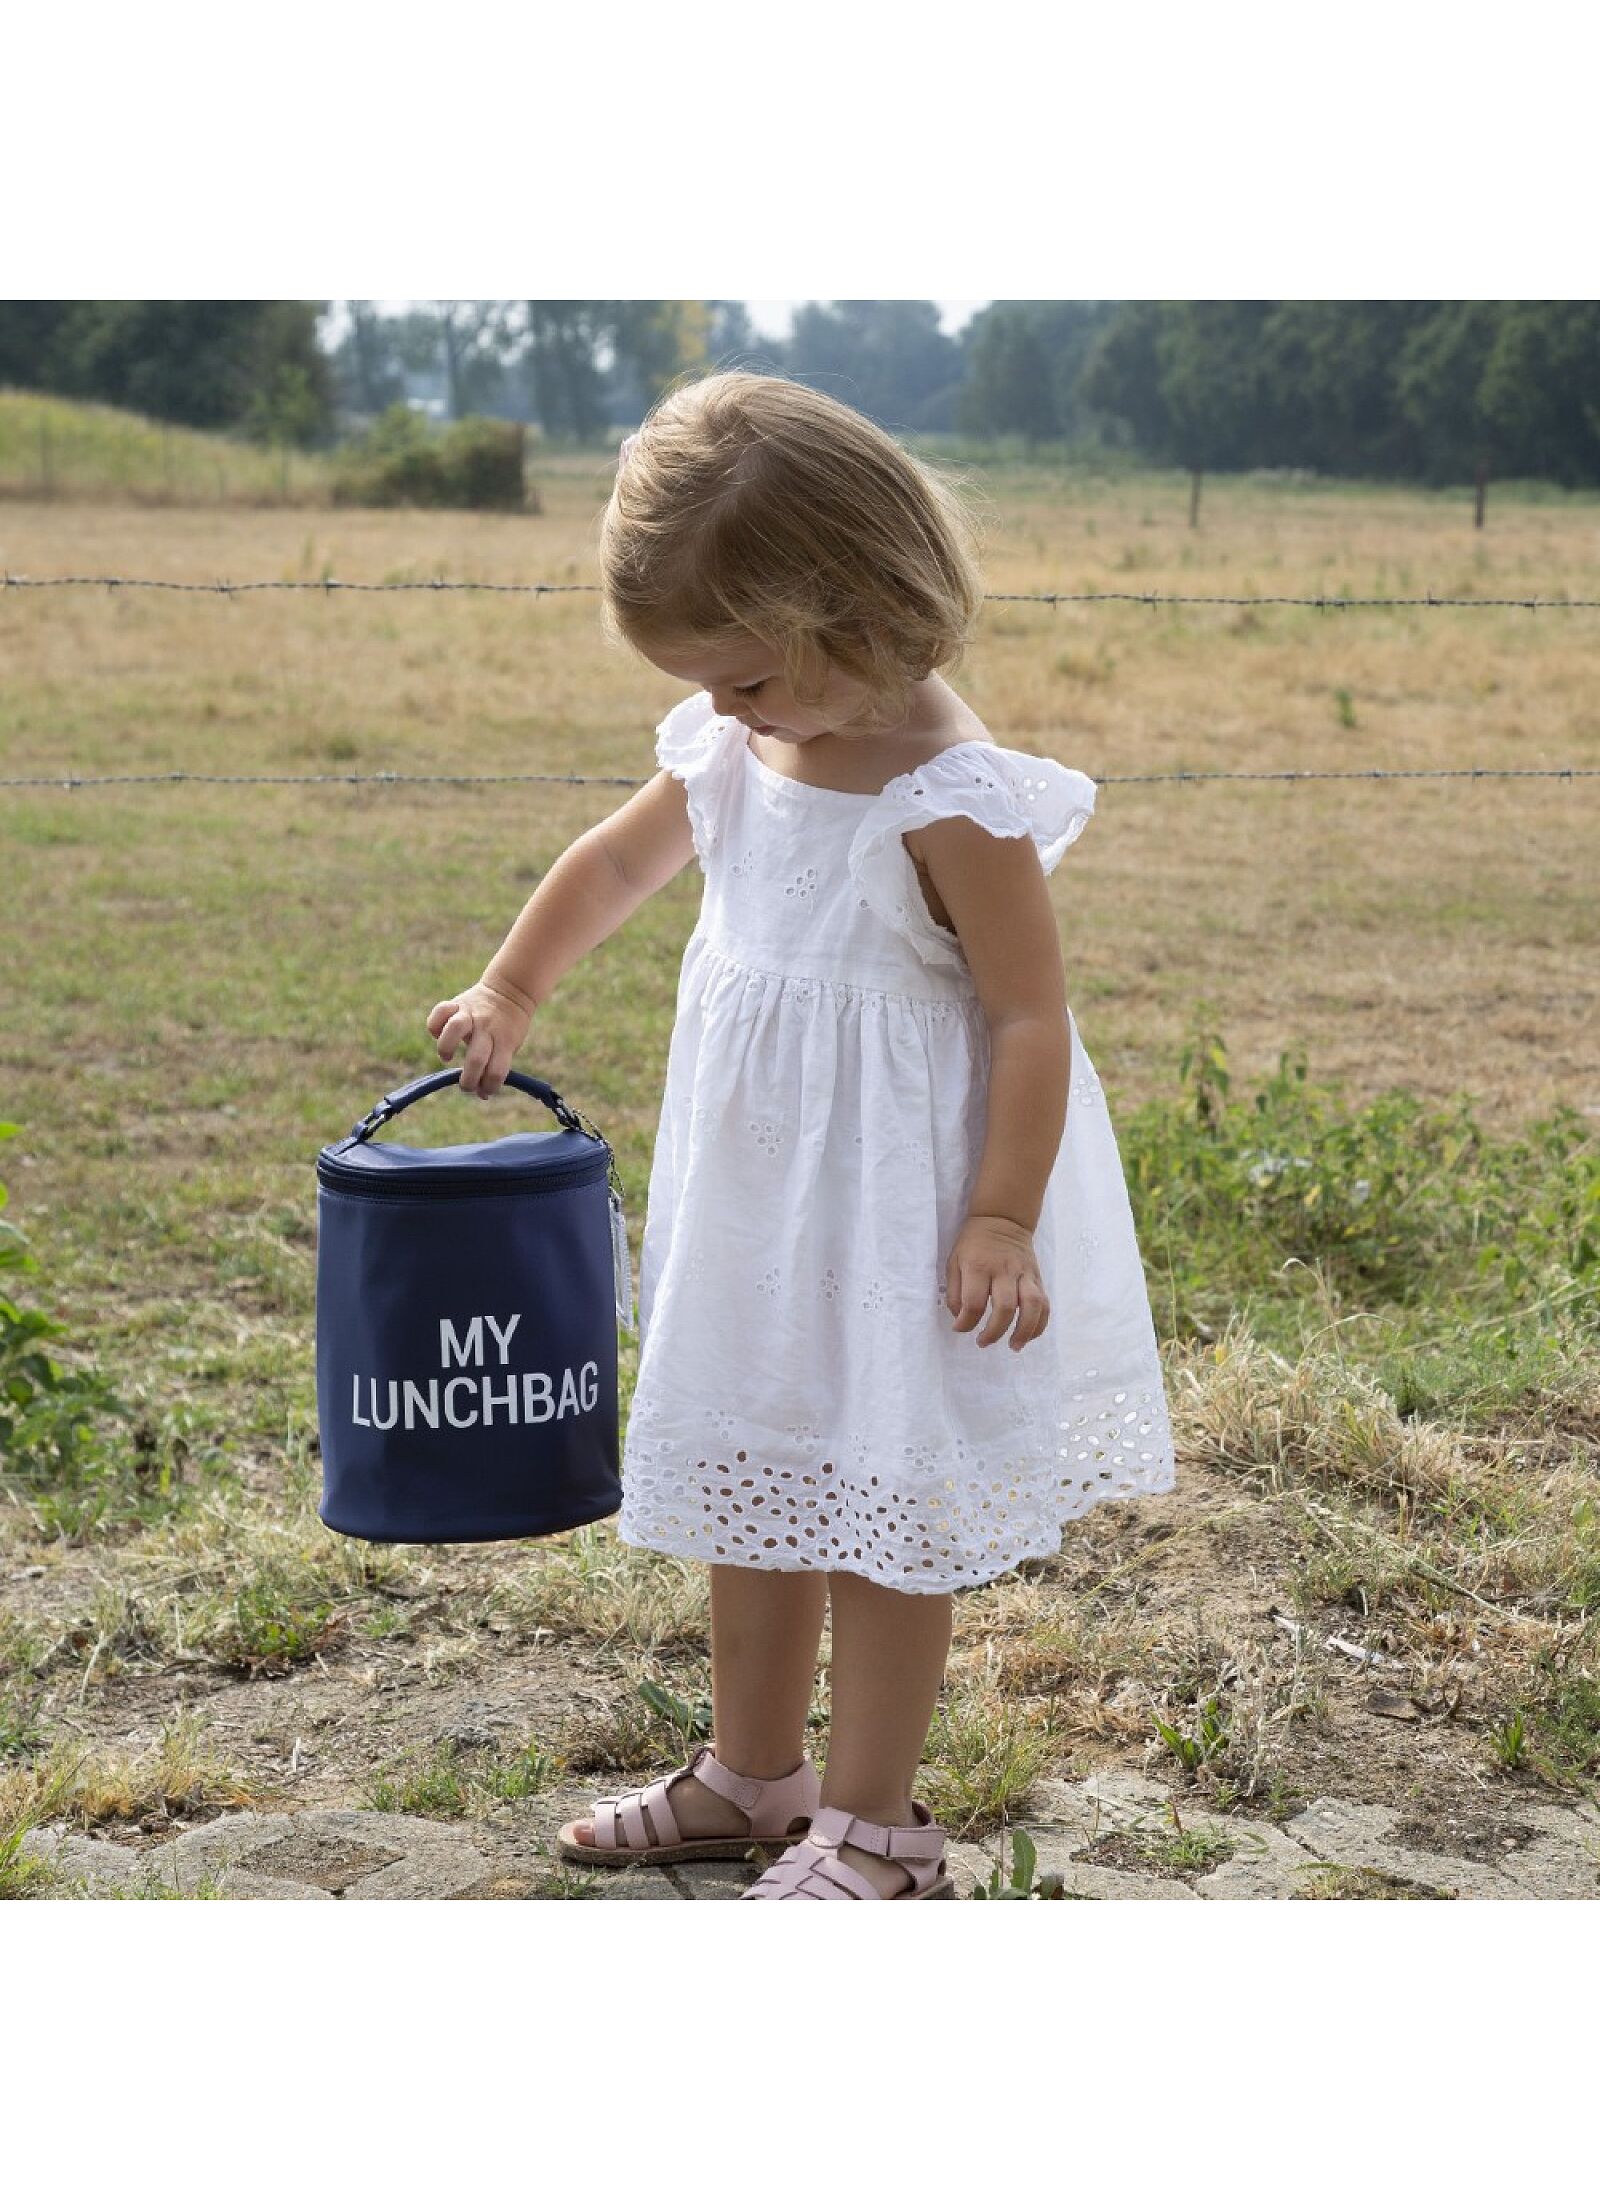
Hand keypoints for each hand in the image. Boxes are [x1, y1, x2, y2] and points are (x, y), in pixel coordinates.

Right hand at [425, 978, 534, 1097]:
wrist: (510, 991)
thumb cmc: (508, 1028)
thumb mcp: (510, 1047)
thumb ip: (496, 1068)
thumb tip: (482, 1095)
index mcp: (505, 1041)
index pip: (497, 1072)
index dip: (489, 1087)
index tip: (484, 1089)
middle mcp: (487, 1028)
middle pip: (476, 1058)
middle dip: (468, 1080)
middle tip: (466, 1083)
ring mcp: (471, 1014)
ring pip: (455, 1028)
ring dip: (446, 1048)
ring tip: (447, 1057)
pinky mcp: (457, 1003)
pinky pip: (440, 1011)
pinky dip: (434, 1025)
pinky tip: (438, 1034)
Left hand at [945, 1214, 1049, 1352]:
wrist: (1002, 1220)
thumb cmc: (973, 1245)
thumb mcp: (953, 1262)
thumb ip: (954, 1292)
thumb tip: (960, 1320)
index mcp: (978, 1266)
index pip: (974, 1303)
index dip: (965, 1323)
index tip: (959, 1329)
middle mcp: (1004, 1271)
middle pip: (1005, 1307)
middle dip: (994, 1332)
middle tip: (983, 1342)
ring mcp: (1025, 1274)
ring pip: (1032, 1306)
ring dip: (1024, 1331)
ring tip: (1014, 1346)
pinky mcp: (1038, 1278)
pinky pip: (1045, 1304)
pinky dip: (1040, 1324)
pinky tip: (1029, 1336)